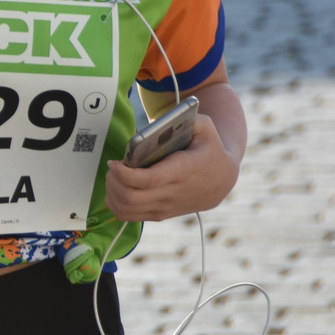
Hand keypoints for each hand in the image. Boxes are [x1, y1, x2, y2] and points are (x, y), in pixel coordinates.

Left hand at [104, 115, 239, 221]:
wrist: (221, 179)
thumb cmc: (208, 149)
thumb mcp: (205, 128)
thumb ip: (185, 118)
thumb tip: (159, 124)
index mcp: (183, 171)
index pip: (148, 180)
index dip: (125, 174)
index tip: (115, 162)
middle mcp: (172, 193)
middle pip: (131, 197)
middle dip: (114, 181)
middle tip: (113, 166)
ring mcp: (165, 207)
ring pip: (126, 209)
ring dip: (112, 192)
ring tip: (114, 176)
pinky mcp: (158, 214)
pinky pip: (128, 216)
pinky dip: (115, 204)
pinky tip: (116, 189)